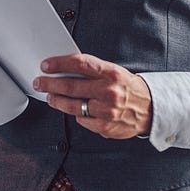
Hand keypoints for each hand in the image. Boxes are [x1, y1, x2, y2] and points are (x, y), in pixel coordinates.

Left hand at [32, 53, 151, 138]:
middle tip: (39, 82)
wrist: (150, 108)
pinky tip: (74, 109)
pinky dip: (76, 114)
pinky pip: (82, 120)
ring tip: (50, 97)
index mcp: (110, 73)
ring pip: (72, 106)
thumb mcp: (113, 72)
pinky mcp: (105, 126)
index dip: (59, 64)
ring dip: (56, 101)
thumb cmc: (126, 88)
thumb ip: (91, 71)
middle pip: (71, 86)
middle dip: (50, 84)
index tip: (46, 65)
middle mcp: (109, 91)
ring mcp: (107, 110)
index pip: (79, 64)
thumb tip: (63, 69)